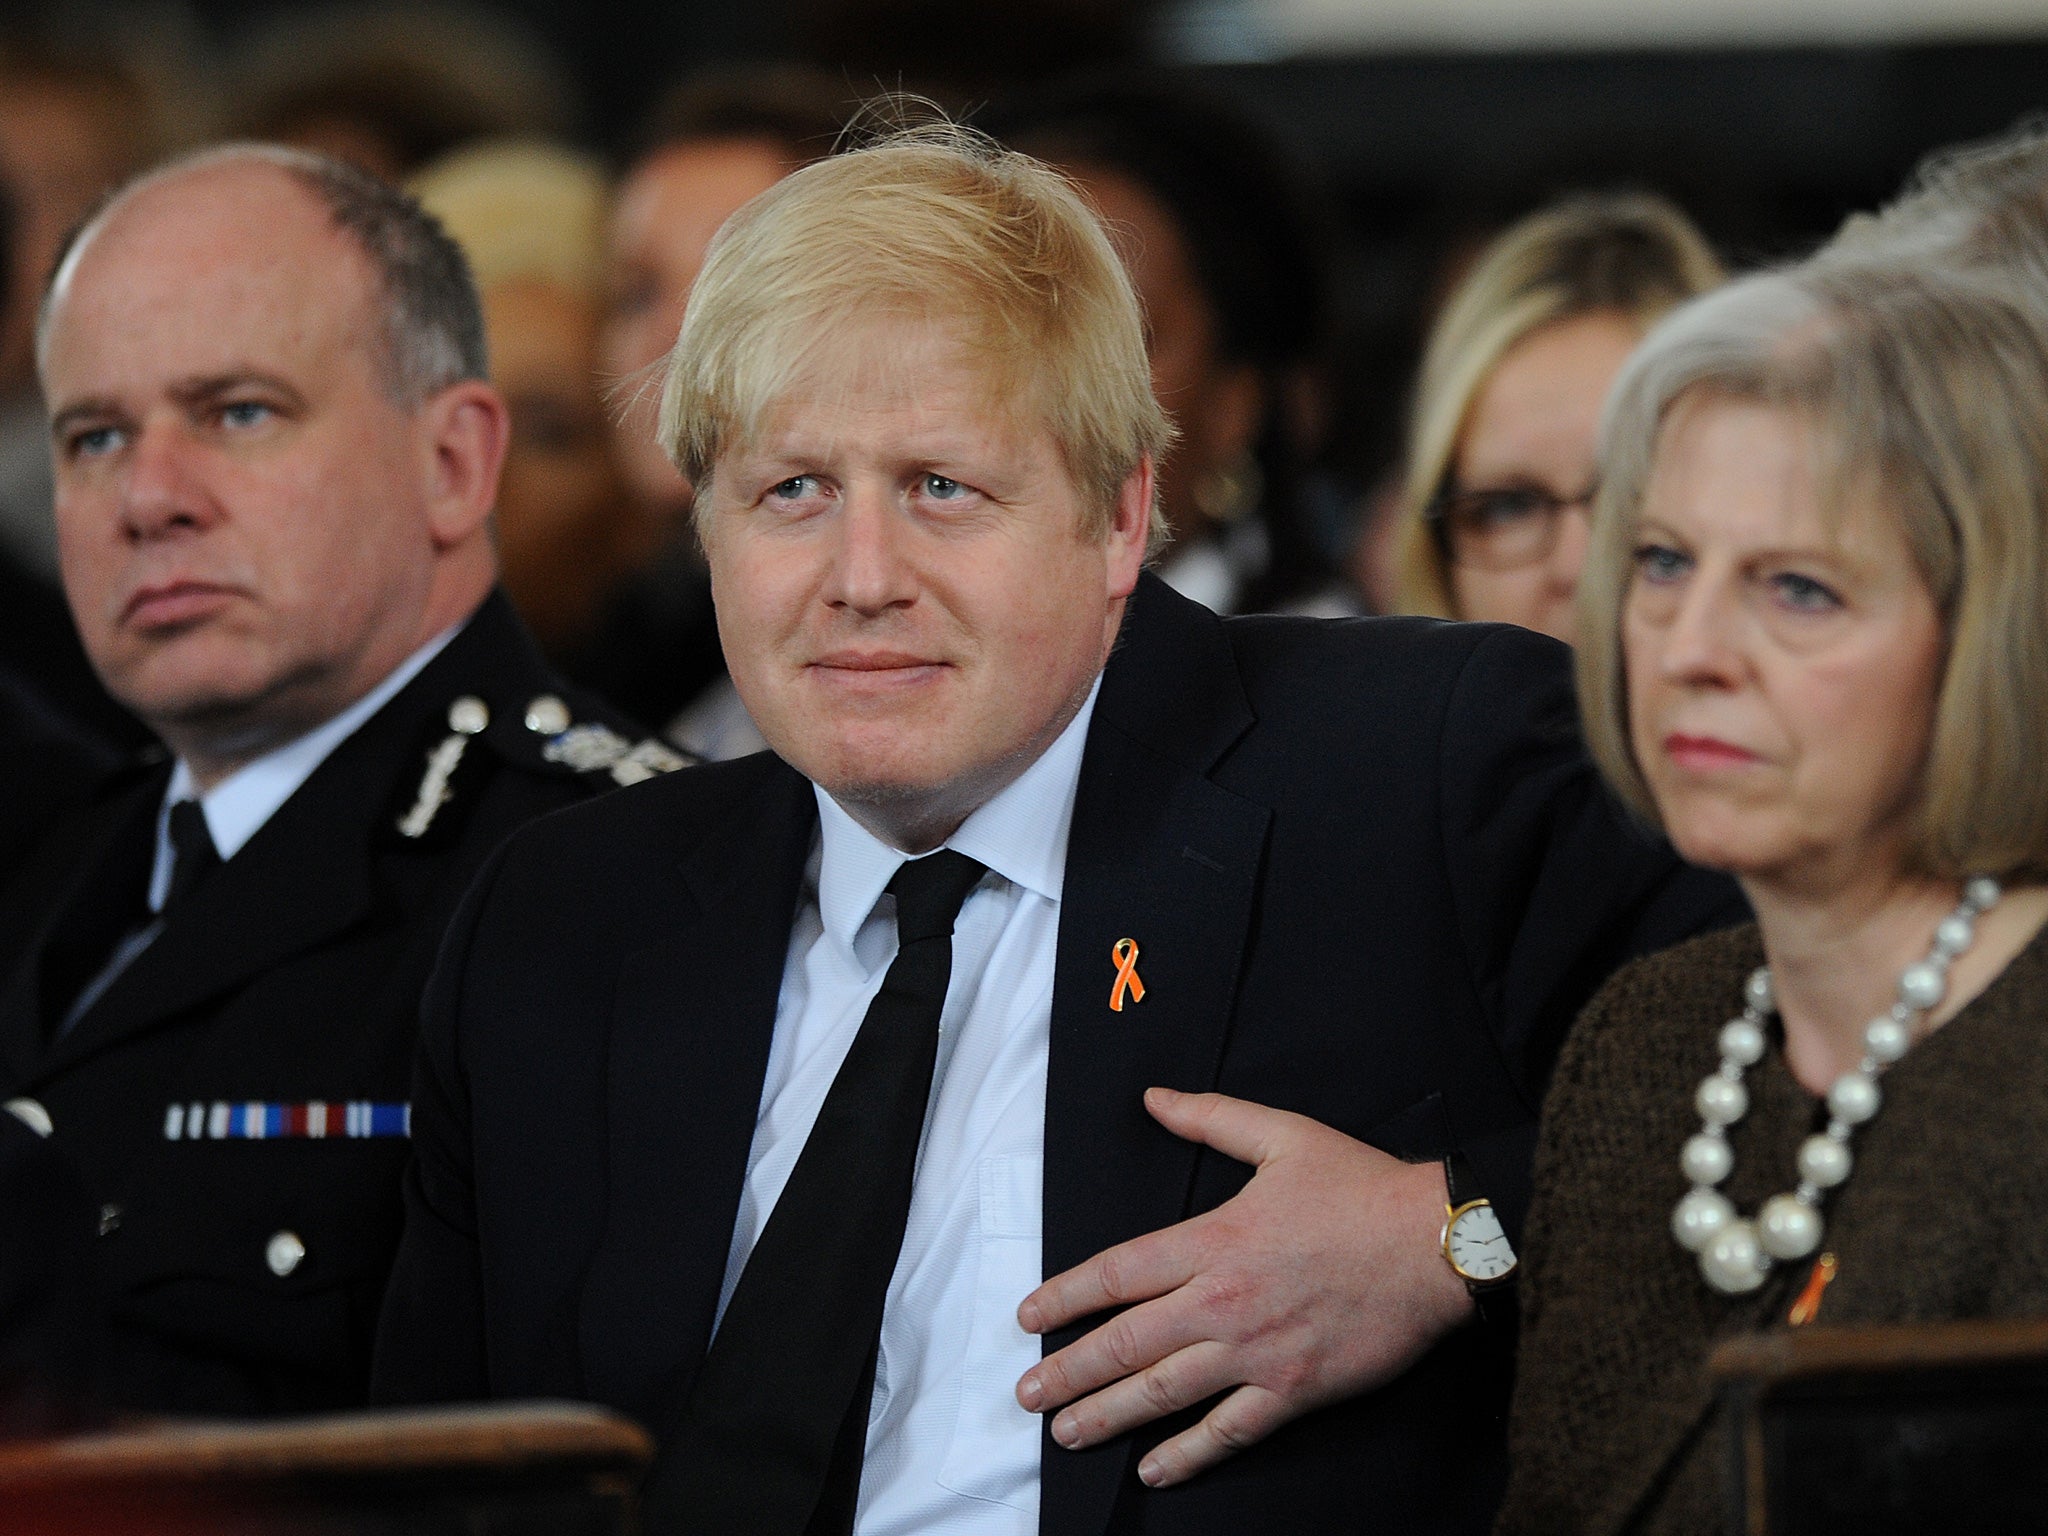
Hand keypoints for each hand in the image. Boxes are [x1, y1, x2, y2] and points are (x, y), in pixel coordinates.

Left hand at [1014, 1087, 1472, 1487]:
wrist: (1438, 1244)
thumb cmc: (1362, 1187)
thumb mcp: (1282, 1135)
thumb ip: (1210, 1119)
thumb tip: (1154, 1099)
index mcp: (1214, 1239)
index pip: (1118, 1273)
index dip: (1065, 1296)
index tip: (1028, 1316)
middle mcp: (1223, 1300)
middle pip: (1126, 1342)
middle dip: (1070, 1370)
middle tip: (1027, 1393)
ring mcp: (1257, 1351)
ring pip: (1164, 1392)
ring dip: (1108, 1415)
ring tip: (1065, 1432)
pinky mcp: (1295, 1389)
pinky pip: (1229, 1431)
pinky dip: (1188, 1454)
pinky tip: (1153, 1470)